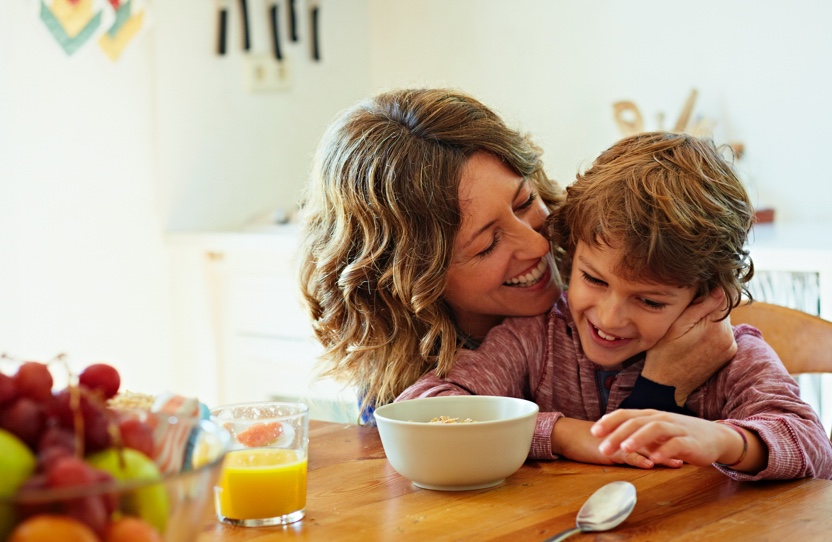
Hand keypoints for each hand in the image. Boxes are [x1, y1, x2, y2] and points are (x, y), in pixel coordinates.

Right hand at [552, 417, 682, 469]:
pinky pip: (625, 455)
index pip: (651, 435)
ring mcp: (618, 442)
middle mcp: (624, 434)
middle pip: (653, 441)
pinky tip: (649, 464)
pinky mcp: (608, 450)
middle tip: (688, 455)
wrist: (566, 435)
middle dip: (671, 449)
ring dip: (660, 456)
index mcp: (626, 431)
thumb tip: (638, 449)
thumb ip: (623, 442)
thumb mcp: (609, 440)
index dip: (667, 441)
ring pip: (643, 448)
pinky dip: (638, 459)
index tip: (683, 447)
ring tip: (676, 463)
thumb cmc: (586, 439)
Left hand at [592, 409, 748, 467]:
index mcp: (651, 416)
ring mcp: (677, 429)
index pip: (626, 414)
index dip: (609, 422)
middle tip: (603, 448)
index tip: (594, 432)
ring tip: (626, 448)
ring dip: (639, 437)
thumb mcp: (656, 431)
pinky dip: (665, 450)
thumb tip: (611, 437)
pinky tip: (655, 459)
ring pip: (655, 428)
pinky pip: (677, 444)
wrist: (715, 437)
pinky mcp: (691, 442)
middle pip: (636, 422)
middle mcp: (662, 419)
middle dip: (618, 434)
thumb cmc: (680, 435)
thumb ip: (637, 432)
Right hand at [643, 289, 736, 405]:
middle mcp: (729, 338)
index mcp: (717, 328)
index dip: (705, 296)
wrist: (666, 385)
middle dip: (706, 310)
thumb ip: (700, 307)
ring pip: (721, 323)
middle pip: (721, 311)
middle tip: (684, 318)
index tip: (690, 302)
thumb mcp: (676, 326)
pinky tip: (694, 340)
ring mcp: (729, 349)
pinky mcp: (726, 356)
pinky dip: (710, 334)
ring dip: (708, 322)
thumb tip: (720, 289)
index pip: (720, 298)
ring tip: (687, 331)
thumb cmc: (664, 354)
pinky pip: (721, 335)